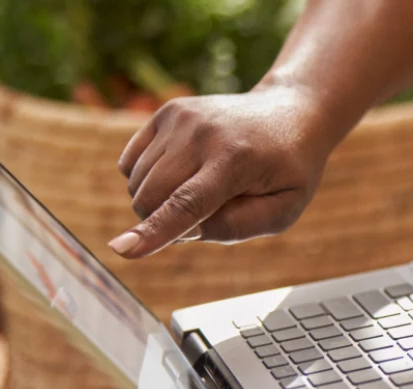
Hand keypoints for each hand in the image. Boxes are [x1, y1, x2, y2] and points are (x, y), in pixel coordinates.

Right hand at [112, 86, 332, 257]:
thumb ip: (237, 227)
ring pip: (137, 183)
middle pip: (151, 197)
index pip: (187, 204)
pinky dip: (147, 179)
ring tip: (202, 187)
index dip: (154, 231)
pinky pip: (131, 163)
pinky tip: (182, 172)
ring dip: (159, 200)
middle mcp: (202, 134)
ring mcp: (181, 118)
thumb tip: (186, 230)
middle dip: (163, 221)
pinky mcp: (168, 112)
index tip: (121, 250)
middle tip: (205, 213)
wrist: (291, 113)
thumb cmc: (289, 170)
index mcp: (235, 160)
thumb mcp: (283, 210)